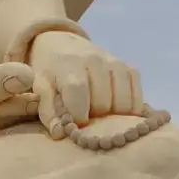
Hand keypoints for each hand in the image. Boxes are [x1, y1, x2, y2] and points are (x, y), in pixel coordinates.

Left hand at [28, 31, 142, 126]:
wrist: (63, 44)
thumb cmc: (49, 71)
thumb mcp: (41, 88)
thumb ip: (48, 110)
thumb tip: (60, 133)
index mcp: (69, 62)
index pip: (78, 90)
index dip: (77, 113)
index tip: (74, 123)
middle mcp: (95, 59)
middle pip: (103, 102)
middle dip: (94, 116)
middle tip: (85, 115)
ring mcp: (116, 63)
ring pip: (123, 104)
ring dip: (112, 116)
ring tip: (98, 112)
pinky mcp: (130, 69)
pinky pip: (137, 99)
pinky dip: (129, 111)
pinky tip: (115, 112)